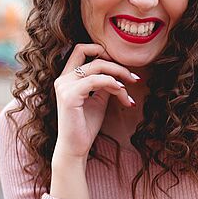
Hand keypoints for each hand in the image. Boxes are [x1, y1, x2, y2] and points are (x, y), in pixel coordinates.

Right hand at [53, 43, 139, 159]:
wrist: (76, 148)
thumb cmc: (85, 126)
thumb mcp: (98, 100)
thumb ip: (104, 84)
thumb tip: (118, 73)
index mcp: (67, 78)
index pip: (81, 50)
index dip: (102, 52)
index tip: (121, 67)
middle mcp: (63, 79)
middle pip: (94, 56)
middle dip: (117, 65)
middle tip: (134, 78)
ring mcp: (64, 86)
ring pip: (98, 66)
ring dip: (119, 75)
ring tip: (130, 89)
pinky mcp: (69, 95)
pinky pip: (96, 80)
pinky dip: (113, 84)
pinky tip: (122, 92)